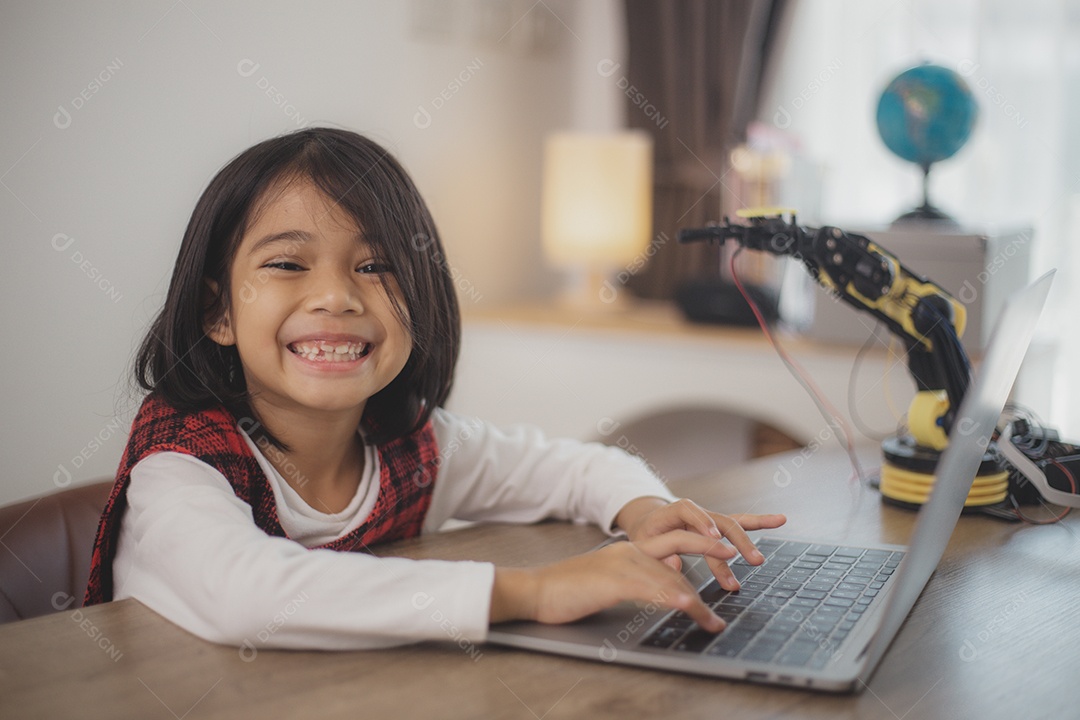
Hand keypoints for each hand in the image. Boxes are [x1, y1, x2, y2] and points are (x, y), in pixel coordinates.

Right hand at [490, 530, 738, 631]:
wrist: (534, 590)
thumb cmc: (567, 591)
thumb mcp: (609, 582)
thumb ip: (636, 581)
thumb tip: (663, 593)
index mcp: (631, 548)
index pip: (675, 544)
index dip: (703, 546)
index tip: (725, 553)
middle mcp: (630, 550)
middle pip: (680, 543)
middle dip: (712, 550)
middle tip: (738, 557)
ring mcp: (622, 563)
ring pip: (671, 575)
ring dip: (696, 600)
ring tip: (712, 619)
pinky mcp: (613, 581)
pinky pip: (651, 588)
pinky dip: (673, 598)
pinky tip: (688, 607)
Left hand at [615, 497, 786, 589]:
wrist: (649, 521)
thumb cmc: (647, 534)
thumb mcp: (643, 543)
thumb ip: (658, 553)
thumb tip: (674, 564)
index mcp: (672, 511)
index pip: (688, 511)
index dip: (702, 523)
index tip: (713, 538)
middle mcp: (695, 511)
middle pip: (718, 520)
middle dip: (734, 540)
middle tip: (748, 560)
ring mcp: (709, 518)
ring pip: (732, 524)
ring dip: (747, 541)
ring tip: (759, 559)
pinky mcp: (718, 526)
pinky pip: (740, 523)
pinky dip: (759, 522)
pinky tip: (779, 519)